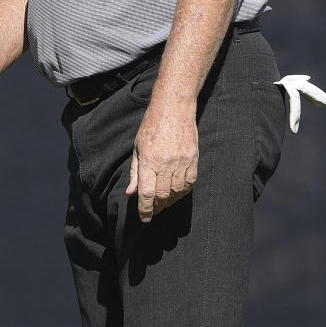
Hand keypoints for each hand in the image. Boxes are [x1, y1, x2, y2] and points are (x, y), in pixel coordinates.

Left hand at [126, 101, 197, 221]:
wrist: (174, 108)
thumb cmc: (152, 126)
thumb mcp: (138, 148)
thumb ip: (136, 172)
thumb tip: (132, 193)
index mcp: (149, 160)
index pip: (146, 193)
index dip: (145, 210)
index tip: (144, 218)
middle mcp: (166, 163)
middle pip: (162, 195)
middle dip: (157, 207)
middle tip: (153, 210)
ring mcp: (182, 161)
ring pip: (177, 192)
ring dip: (170, 201)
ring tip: (164, 203)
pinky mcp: (193, 158)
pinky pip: (190, 183)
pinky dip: (183, 192)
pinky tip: (177, 193)